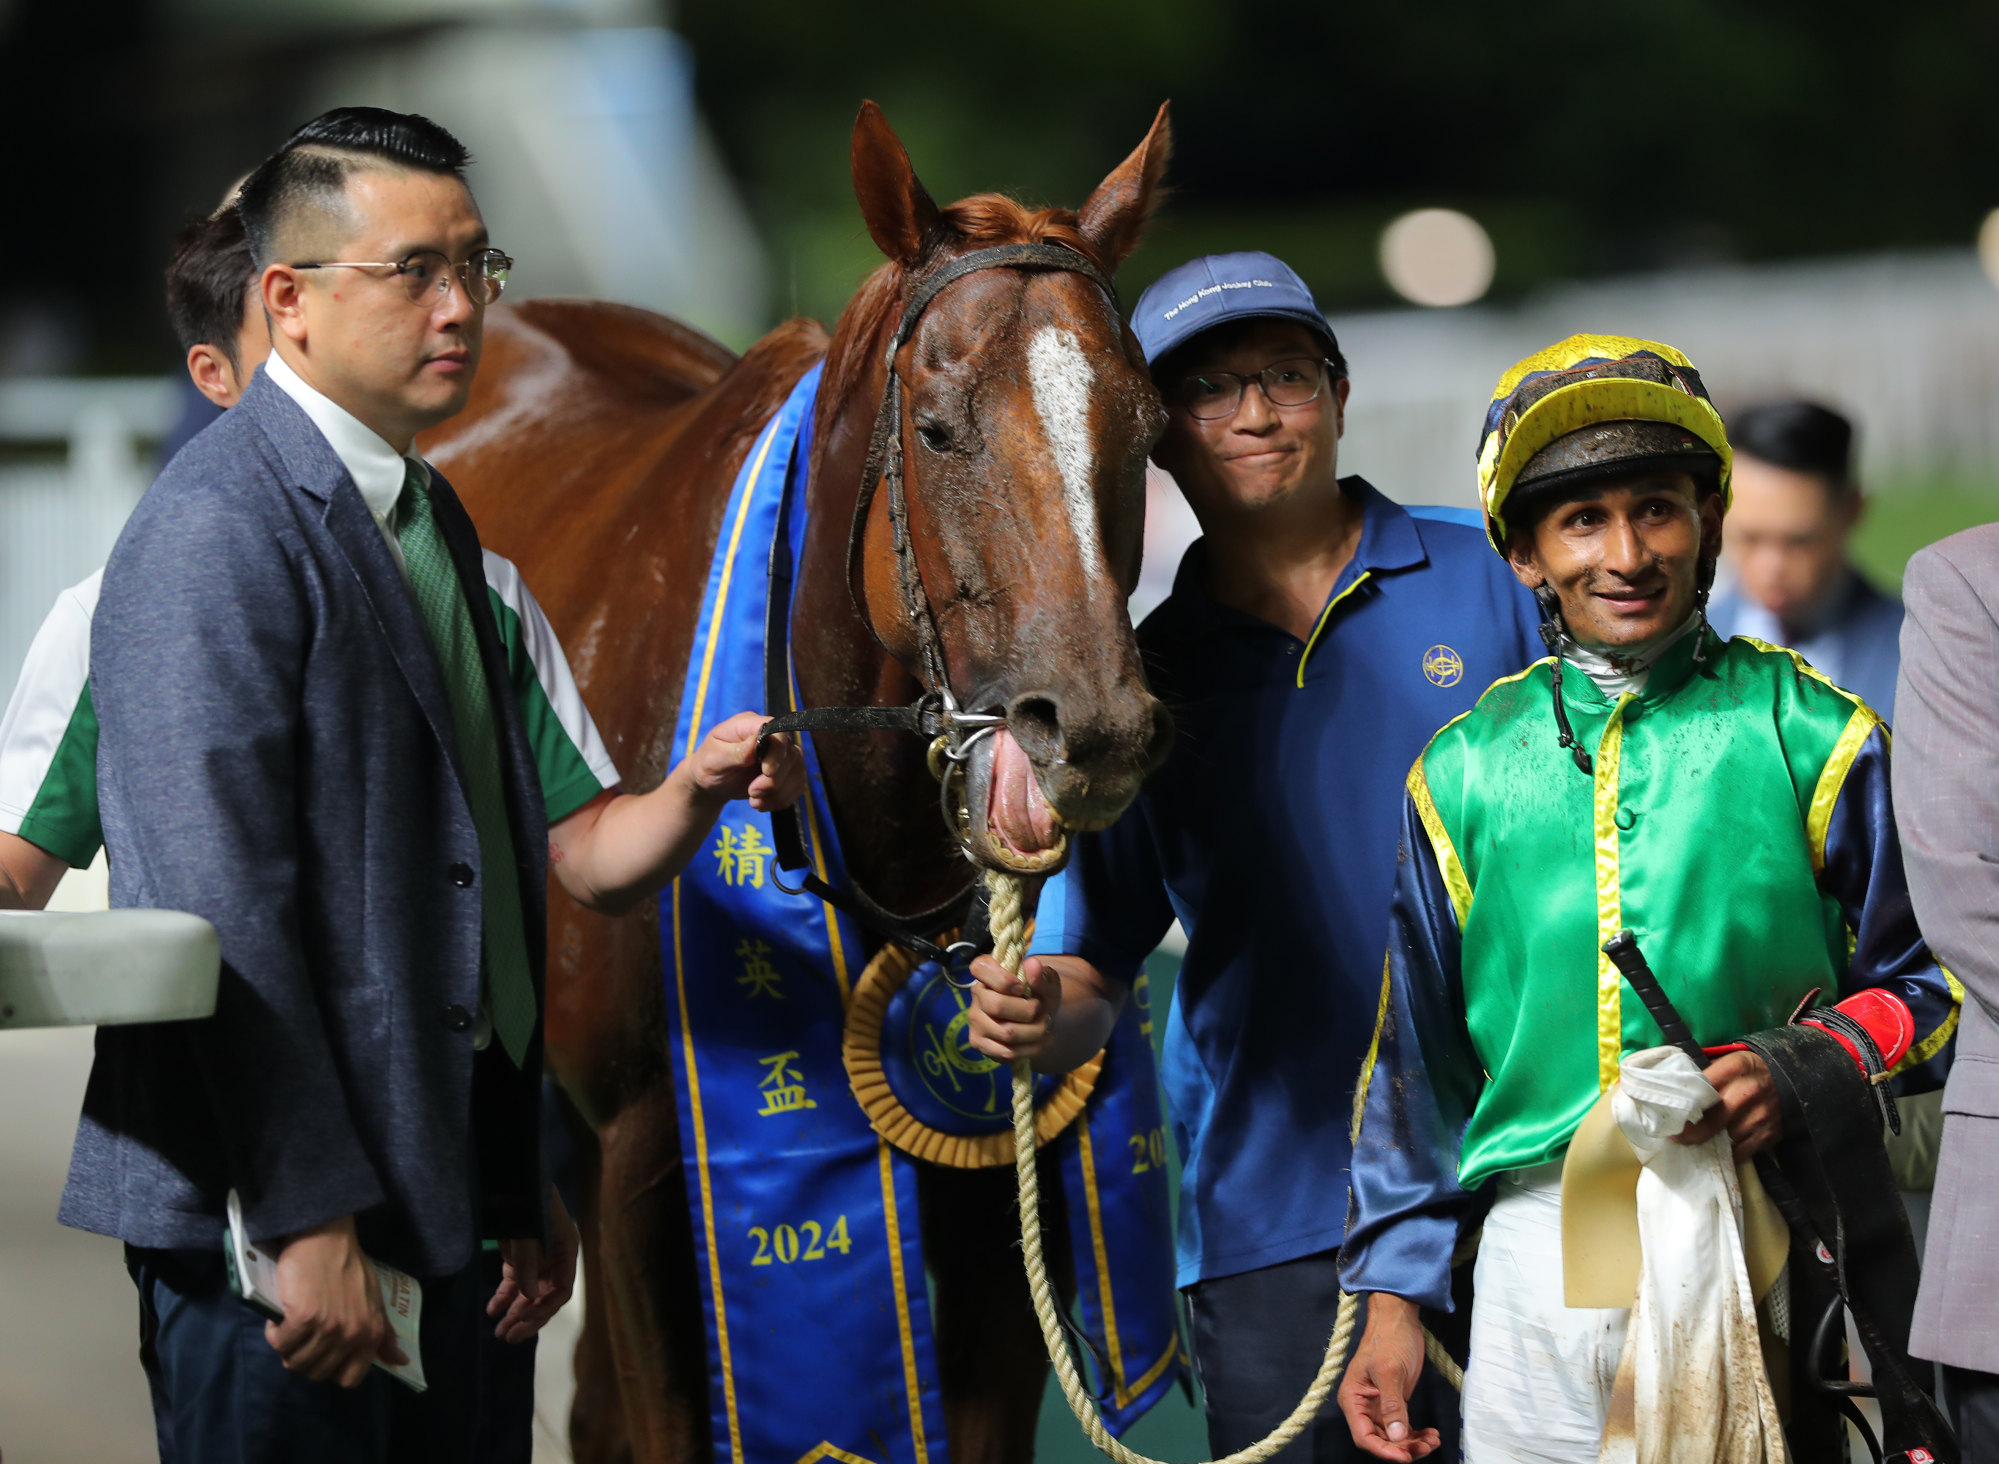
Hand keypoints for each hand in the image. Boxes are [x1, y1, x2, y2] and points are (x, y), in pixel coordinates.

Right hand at [267, 1215, 405, 1386]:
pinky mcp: (302, 1318)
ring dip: (288, 1347)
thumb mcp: (375, 1302)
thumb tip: (400, 1362)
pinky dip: (274, 1334)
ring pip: (295, 1362)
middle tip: (302, 1336)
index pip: (349, 1379)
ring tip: (291, 1326)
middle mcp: (352, 1335)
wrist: (327, 1238)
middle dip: (305, 1358)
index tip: (322, 1353)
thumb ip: (384, 1334)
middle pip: (317, 1373)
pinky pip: (280, 1343)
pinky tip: (279, 1318)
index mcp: (371, 1334)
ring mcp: (327, 1327)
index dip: (331, 1369)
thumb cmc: (350, 1268)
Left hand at [488, 1188, 579, 1342]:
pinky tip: (491, 1310)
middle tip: (508, 1337)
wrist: (510, 1174)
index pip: (562, 1289)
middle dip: (528, 1318)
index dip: (545, 1307)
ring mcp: (537, 1258)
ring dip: (515, 1313)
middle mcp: (555, 1258)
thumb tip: (527, 1298)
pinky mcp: (518, 1256)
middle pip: (546, 1296)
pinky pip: (513, 1283)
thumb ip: (527, 1264)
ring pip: (529, 1293)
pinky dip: (503, 1297)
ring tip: (499, 1332)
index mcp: (567, 1250)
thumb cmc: (524, 1199)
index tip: (524, 1317)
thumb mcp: (526, 1231)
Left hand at [684, 711, 807, 811]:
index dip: (777, 752)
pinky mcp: (787, 772)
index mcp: (751, 725)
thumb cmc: (708, 765)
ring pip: (798, 772)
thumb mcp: (713, 759)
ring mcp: (781, 754)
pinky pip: (797, 786)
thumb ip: (735, 752)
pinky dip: (782, 799)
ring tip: (754, 801)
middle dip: (774, 780)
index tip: (766, 772)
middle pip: (791, 754)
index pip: (777, 731)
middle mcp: (770, 736)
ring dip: (778, 793)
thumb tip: (755, 743)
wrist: (711, 783)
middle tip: (752, 792)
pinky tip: (762, 803)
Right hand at [965, 954, 1060, 1062]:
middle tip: (1040, 1009)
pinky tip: (1040, 1040)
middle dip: (1028, 1011)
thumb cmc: (1041, 995)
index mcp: (988, 971)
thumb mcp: (1048, 983)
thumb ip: (1041, 975)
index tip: (1022, 988)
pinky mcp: (979, 1043)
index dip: (1003, 979)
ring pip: (1006, 1032)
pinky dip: (1032, 1048)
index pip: (980, 968)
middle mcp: (977, 994)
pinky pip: (1007, 1052)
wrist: (1041, 1020)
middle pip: (997, 1006)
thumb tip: (1033, 965)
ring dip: (1035, 1031)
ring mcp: (975, 1020)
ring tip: (1044, 1025)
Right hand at [1338, 1294, 1440, 1460]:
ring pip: (1394, 1437)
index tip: (1406, 1456)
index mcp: (1353, 1399)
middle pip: (1381, 1441)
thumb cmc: (1388, 1340)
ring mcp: (1378, 1406)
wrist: (1399, 1320)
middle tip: (1426, 1446)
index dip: (1384, 1450)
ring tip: (1433, 1440)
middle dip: (1403, 1448)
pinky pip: (1403, 1428)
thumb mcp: (1390, 1372)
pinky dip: (1417, 1434)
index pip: (1364, 1436)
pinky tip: (1432, 1434)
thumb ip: (1392, 1406)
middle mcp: (1363, 1406)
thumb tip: (1398, 1437)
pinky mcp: (1393, 1403)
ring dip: (1413, 1443)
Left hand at [1674, 1050, 1781, 1159]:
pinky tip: (1717, 1148)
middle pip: (1709, 1121)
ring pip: (1724, 1139)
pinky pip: (1740, 1153)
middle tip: (1676, 1137)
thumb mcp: (1728, 1061)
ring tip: (1695, 1143)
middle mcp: (1747, 1092)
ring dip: (1708, 1144)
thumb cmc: (1748, 1071)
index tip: (1669, 1115)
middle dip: (1690, 1133)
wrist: (1790, 1079)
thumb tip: (1672, 1087)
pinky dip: (1727, 1153)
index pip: (1699, 1090)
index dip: (1682, 1105)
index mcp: (1734, 1068)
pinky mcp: (1769, 1135)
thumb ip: (1704, 1073)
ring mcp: (1760, 1116)